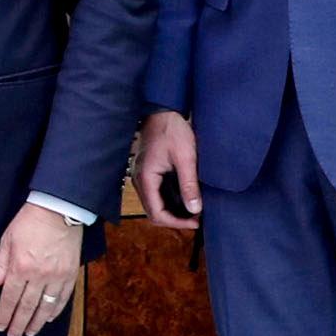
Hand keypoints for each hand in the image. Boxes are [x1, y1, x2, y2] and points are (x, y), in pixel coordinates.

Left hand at [0, 204, 84, 335]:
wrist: (58, 210)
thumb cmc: (28, 222)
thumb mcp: (6, 240)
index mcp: (20, 267)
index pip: (9, 298)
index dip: (4, 315)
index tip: (0, 326)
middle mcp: (39, 276)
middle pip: (27, 307)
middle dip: (19, 324)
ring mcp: (56, 276)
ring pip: (45, 306)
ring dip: (36, 322)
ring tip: (30, 333)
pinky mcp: (70, 273)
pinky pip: (63, 298)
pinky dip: (55, 310)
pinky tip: (48, 318)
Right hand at [134, 109, 201, 231]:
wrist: (162, 112)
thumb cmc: (172, 131)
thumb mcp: (186, 158)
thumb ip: (189, 185)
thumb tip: (195, 209)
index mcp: (145, 178)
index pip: (156, 213)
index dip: (176, 222)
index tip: (195, 222)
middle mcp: (138, 180)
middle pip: (153, 212)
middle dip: (175, 219)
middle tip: (196, 218)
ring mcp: (141, 177)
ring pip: (154, 204)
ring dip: (172, 211)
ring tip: (193, 210)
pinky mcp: (146, 173)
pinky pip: (155, 194)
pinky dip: (169, 201)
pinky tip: (184, 198)